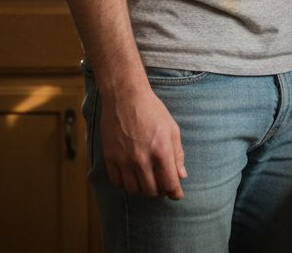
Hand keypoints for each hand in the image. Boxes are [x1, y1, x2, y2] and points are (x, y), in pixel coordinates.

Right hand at [99, 84, 186, 199]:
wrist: (125, 97)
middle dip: (160, 192)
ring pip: (133, 190)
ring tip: (147, 182)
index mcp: (161, 151)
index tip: (176, 195)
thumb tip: (181, 175)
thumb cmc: (152, 110)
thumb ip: (177, 154)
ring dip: (142, 189)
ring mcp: (124, 159)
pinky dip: (125, 182)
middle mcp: (142, 159)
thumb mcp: (172, 129)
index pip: (170, 184)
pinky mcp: (110, 157)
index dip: (175, 193)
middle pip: (151, 191)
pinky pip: (117, 181)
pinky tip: (131, 175)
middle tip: (162, 187)